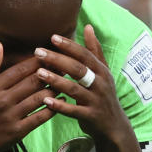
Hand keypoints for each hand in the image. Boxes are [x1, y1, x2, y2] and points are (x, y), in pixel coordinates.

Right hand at [0, 43, 55, 151]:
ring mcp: (11, 116)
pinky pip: (39, 117)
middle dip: (50, 72)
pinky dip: (52, 108)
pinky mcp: (18, 131)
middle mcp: (2, 100)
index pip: (20, 70)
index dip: (37, 61)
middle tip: (64, 66)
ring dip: (54, 89)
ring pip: (38, 98)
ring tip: (64, 82)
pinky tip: (60, 102)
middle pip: (32, 82)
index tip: (49, 55)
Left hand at [34, 26, 131, 144]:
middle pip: (78, 69)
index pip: (85, 55)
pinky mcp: (91, 117)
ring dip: (56, 80)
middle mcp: (101, 84)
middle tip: (38, 52)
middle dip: (57, 59)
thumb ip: (94, 50)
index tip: (52, 37)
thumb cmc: (103, 94)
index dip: (69, 46)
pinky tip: (45, 100)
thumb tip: (88, 26)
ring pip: (74, 89)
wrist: (114, 125)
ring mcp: (96, 101)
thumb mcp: (103, 72)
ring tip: (38, 73)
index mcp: (102, 71)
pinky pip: (74, 111)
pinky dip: (60, 106)